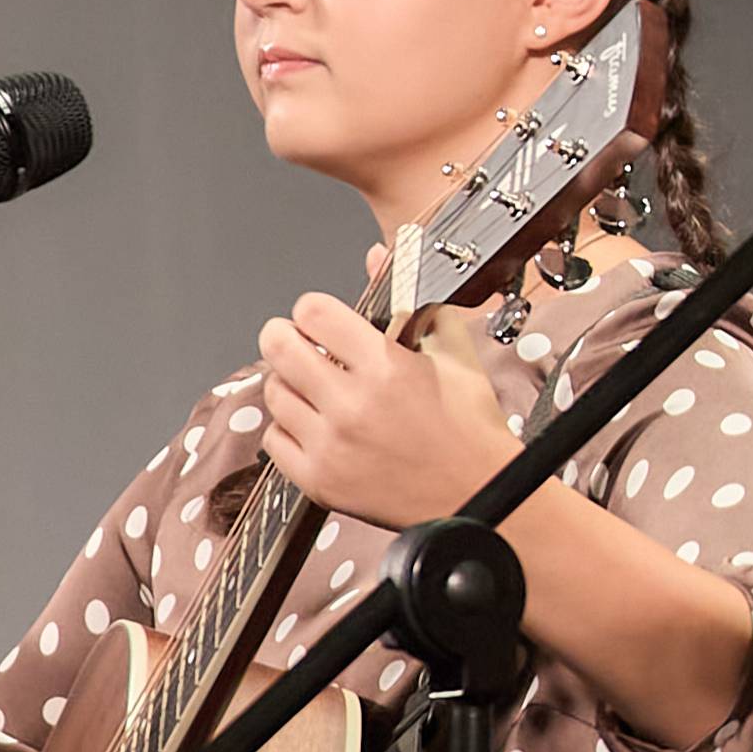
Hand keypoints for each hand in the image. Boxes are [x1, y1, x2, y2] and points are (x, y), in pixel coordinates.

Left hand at [253, 277, 516, 534]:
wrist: (478, 496)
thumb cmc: (470, 429)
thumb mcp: (455, 353)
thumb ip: (414, 301)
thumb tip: (379, 255)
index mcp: (386, 367)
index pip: (313, 312)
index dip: (313, 309)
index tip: (321, 319)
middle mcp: (352, 406)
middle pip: (277, 346)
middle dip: (285, 335)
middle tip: (299, 342)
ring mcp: (331, 446)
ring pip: (274, 392)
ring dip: (290, 383)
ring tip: (316, 388)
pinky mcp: (319, 481)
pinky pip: (274, 439)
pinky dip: (288, 427)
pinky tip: (316, 424)